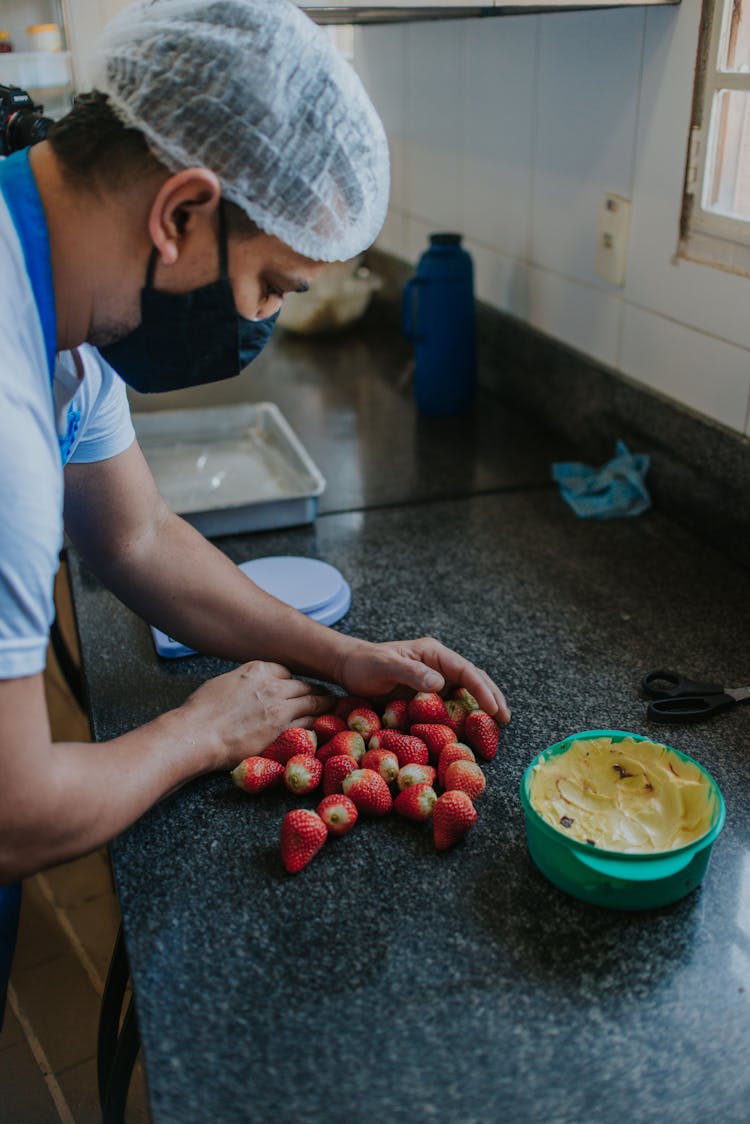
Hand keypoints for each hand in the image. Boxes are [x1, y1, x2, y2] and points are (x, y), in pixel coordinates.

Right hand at [181, 661, 330, 769]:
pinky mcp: (283, 731)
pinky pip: (309, 724)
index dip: (293, 681)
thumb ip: (246, 682)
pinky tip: (323, 727)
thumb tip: (252, 689)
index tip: (298, 687)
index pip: (287, 671)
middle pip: (305, 685)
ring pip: (314, 702)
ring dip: (325, 706)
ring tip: (332, 709)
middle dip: (317, 691)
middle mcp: (273, 685)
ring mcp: (281, 708)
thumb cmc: (201, 711)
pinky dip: (318, 724)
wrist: (197, 734)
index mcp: (257, 669)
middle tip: (328, 696)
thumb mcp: (224, 683)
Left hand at [335, 637, 509, 722]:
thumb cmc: (365, 663)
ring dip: (482, 708)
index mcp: (434, 654)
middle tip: (506, 719)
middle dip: (492, 698)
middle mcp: (439, 667)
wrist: (348, 668)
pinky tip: (472, 732)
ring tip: (497, 728)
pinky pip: (451, 707)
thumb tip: (440, 685)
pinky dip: (464, 718)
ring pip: (467, 694)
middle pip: (474, 680)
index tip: (493, 709)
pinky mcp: (428, 697)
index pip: (466, 670)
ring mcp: (435, 682)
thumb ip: (412, 673)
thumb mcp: (385, 665)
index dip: (482, 690)